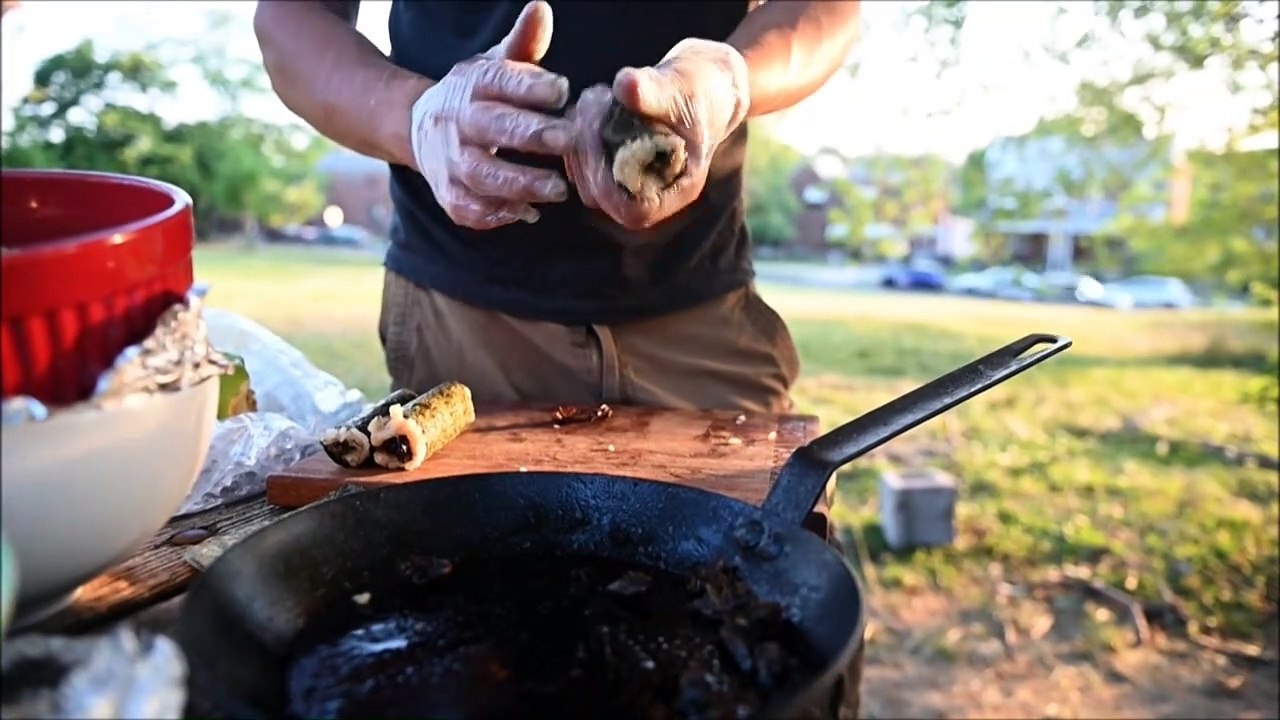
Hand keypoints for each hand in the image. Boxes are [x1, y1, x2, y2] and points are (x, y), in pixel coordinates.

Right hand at [410, 0, 574, 229]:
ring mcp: (449, 161)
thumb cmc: (476, 95)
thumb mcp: (495, 64)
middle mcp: (458, 122)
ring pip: (482, 175)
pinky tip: (528, 212)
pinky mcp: (447, 193)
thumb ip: (522, 45)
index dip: (530, 85)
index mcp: (473, 85)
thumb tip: (541, 9)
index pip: (500, 81)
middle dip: (531, 135)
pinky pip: (468, 208)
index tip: (563, 88)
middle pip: (493, 128)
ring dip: (520, 183)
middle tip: (569, 140)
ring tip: (558, 190)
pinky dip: (496, 214)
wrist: (420, 126)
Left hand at [565, 38, 750, 230]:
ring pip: (586, 180)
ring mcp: (630, 182)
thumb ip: (654, 90)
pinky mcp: (612, 166)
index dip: (608, 182)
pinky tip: (591, 103)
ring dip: (579, 141)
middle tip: (592, 103)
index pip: (635, 211)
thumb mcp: (680, 87)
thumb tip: (626, 84)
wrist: (698, 84)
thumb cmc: (696, 89)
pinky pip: (583, 163)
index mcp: (679, 188)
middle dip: (588, 150)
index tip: (600, 132)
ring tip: (593, 99)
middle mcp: (653, 192)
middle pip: (602, 197)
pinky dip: (578, 135)